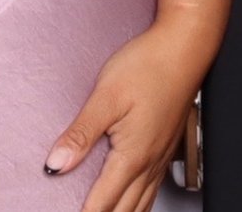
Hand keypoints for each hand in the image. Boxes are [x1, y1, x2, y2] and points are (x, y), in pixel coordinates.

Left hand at [44, 13, 213, 211]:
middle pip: (123, 210)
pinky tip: (131, 203)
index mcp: (133, 155)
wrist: (185, 46)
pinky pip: (152, 189)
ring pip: (141, 204)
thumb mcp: (106, 95)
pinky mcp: (167, 146)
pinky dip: (138, 204)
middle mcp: (150, 161)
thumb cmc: (149, 64)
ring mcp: (161, 156)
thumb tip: (56, 164)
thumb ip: (81, 133)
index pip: (102, 202)